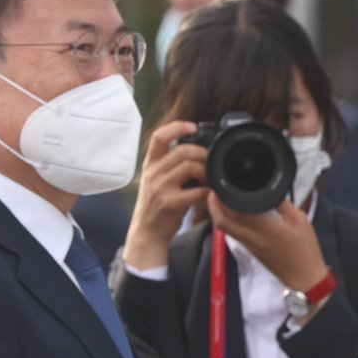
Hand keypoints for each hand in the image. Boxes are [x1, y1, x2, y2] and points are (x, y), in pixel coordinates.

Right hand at [123, 121, 206, 272]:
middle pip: (182, 150)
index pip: (159, 136)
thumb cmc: (156, 203)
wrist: (147, 230)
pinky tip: (208, 194)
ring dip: (205, 171)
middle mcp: (153, 173)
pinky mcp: (169, 203)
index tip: (192, 126)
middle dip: (202, 153)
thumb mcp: (156, 178)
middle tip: (209, 161)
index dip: (177, 127)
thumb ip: (169, 163)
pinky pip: (196, 191)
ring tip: (209, 179)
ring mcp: (160, 187)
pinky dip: (207, 191)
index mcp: (150, 164)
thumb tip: (194, 150)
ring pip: (189, 167)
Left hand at [211, 192, 329, 295]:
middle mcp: (254, 238)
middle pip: (223, 222)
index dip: (225, 199)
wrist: (304, 277)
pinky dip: (229, 222)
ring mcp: (250, 246)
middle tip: (216, 192)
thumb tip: (269, 190)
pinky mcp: (250, 251)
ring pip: (226, 229)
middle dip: (214, 206)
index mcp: (268, 229)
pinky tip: (234, 213)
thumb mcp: (300, 220)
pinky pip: (234, 234)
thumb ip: (283, 204)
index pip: (238, 212)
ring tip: (222, 200)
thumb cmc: (305, 248)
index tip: (224, 186)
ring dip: (219, 214)